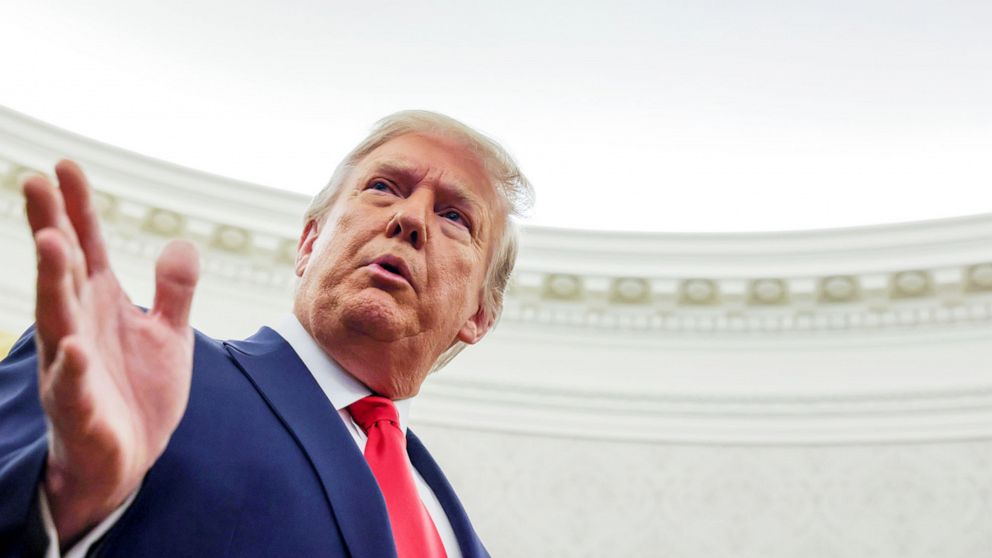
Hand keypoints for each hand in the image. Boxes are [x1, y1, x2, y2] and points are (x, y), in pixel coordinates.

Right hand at [23, 161, 198, 545]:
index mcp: (101, 306)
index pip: (88, 249)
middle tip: (35, 181)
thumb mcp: (168, 335)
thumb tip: (181, 241)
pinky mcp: (82, 408)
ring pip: (59, 319)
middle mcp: (80, 327)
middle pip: (63, 272)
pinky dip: (71, 367)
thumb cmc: (138, 393)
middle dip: (51, 227)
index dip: (79, 209)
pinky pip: (73, 386)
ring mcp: (75, 368)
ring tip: (51, 242)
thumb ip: (174, 290)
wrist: (127, 459)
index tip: (66, 166)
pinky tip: (73, 346)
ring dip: (53, 282)